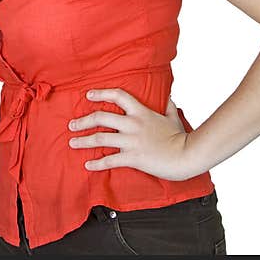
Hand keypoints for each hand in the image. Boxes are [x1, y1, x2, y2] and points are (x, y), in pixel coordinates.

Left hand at [68, 88, 198, 180]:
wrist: (187, 155)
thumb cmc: (181, 137)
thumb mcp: (173, 117)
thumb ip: (168, 106)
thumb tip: (169, 96)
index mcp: (141, 112)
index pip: (118, 95)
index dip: (101, 93)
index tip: (88, 95)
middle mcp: (133, 124)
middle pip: (101, 117)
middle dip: (83, 121)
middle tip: (72, 125)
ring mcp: (131, 141)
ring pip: (100, 138)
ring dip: (83, 140)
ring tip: (72, 142)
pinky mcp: (133, 158)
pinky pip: (110, 160)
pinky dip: (97, 164)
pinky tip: (88, 165)